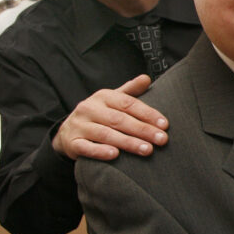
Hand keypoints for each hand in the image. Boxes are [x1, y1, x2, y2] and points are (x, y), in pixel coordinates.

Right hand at [51, 75, 168, 160]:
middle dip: (143, 130)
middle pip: (120, 119)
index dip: (148, 114)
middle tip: (162, 139)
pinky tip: (115, 155)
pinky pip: (86, 147)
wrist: (68, 131)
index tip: (165, 125)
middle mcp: (89, 108)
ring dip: (128, 142)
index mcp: (103, 96)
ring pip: (106, 134)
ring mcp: (79, 125)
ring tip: (147, 150)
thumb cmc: (99, 115)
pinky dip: (100, 151)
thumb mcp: (113, 100)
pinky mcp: (72, 142)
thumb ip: (130, 91)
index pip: (128, 104)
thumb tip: (146, 78)